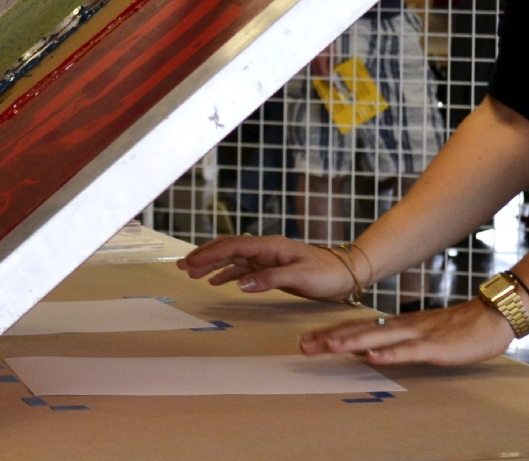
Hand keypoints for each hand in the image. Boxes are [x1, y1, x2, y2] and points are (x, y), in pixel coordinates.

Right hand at [176, 234, 355, 301]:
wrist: (346, 274)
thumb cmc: (327, 273)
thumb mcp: (301, 276)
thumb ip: (270, 279)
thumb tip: (240, 283)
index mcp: (270, 246)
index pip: (233, 246)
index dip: (210, 254)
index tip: (191, 263)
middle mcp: (265, 249)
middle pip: (228, 248)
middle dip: (204, 256)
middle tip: (182, 267)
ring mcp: (267, 258)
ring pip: (232, 259)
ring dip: (211, 265)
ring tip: (191, 274)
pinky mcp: (270, 269)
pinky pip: (242, 268)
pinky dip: (226, 273)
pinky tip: (214, 281)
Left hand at [300, 299, 515, 365]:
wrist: (489, 317)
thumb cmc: (455, 329)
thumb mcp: (418, 334)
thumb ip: (393, 340)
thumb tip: (366, 348)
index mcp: (395, 324)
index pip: (355, 327)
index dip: (329, 333)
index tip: (305, 340)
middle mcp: (400, 326)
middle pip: (359, 331)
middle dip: (329, 338)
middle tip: (303, 346)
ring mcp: (417, 335)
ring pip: (378, 338)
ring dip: (352, 342)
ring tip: (329, 347)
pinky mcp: (434, 346)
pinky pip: (408, 351)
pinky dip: (389, 354)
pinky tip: (373, 357)